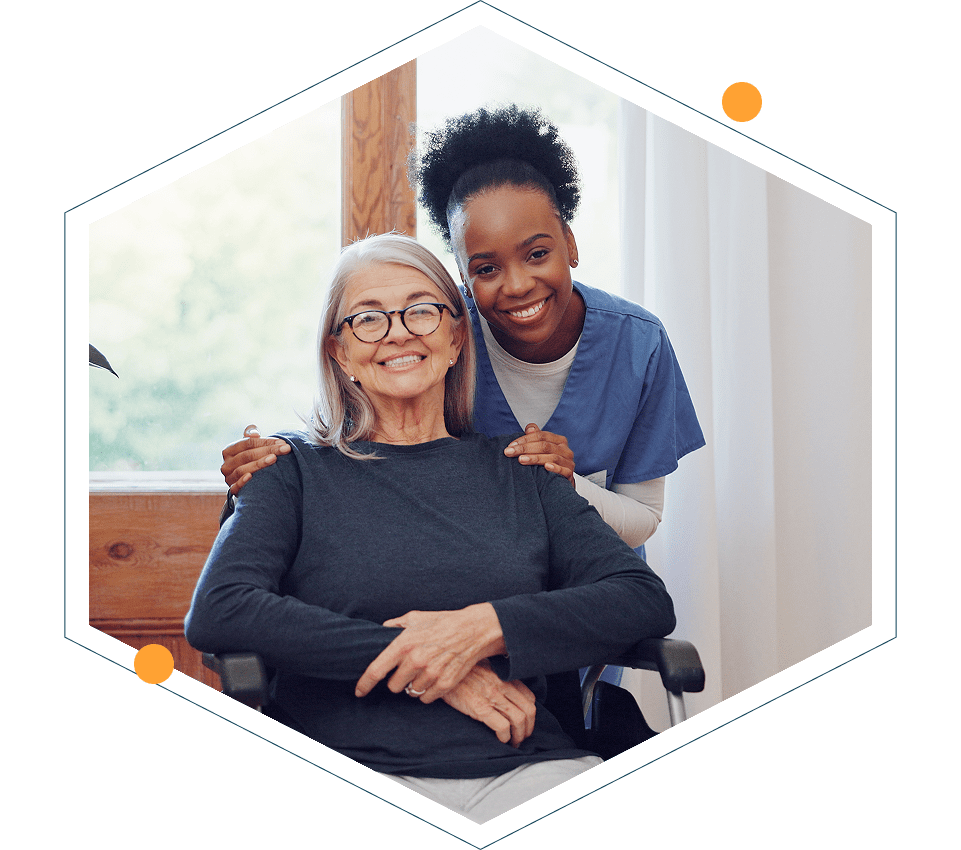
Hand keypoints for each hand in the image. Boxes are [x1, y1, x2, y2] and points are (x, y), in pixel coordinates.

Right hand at [221, 425, 290, 494]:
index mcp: (229, 451)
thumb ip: (250, 437)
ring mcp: (229, 478)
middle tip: (285, 449)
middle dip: (268, 450)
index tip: (282, 442)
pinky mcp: (233, 490)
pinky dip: (242, 481)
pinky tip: (251, 476)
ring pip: (243, 469)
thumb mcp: (249, 448)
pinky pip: (235, 486)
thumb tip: (254, 432)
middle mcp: (226, 464)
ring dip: (259, 463)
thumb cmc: (250, 461)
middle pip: (247, 455)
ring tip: (274, 459)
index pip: (248, 443)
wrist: (247, 484)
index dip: (265, 441)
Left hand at [355, 604, 506, 702]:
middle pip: (394, 686)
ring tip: (423, 672)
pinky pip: (426, 697)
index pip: (376, 670)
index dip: (364, 684)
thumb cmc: (442, 622)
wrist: (473, 629)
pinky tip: (433, 678)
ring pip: (410, 693)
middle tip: (408, 669)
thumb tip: (380, 631)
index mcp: (404, 644)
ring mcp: (431, 673)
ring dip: (413, 685)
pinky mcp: (445, 683)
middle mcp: (416, 660)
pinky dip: (427, 691)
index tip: (359, 691)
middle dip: (397, 680)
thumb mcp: (415, 617)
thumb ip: (394, 625)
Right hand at [441, 661, 535, 747]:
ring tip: (513, 743)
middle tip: (522, 737)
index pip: (529, 697)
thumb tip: (506, 692)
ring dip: (519, 736)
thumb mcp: (482, 668)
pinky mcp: (479, 707)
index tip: (526, 723)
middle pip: (528, 710)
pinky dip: (505, 737)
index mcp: (503, 676)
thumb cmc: (460, 673)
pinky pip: (502, 727)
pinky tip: (501, 740)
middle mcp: (501, 685)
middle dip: (528, 728)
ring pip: (519, 720)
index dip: (530, 713)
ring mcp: (491, 696)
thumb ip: (496, 678)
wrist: (439, 672)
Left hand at [504, 423, 575, 485]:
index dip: (525, 439)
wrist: (561, 484)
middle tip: (509, 452)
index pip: (540, 436)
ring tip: (521, 460)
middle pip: (544, 446)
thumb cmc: (550, 464)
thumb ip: (536, 437)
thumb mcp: (543, 449)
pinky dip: (555, 468)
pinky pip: (563, 470)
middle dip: (525, 448)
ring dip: (535, 458)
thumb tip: (529, 428)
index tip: (510, 446)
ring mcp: (568, 462)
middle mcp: (565, 450)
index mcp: (559, 441)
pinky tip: (546, 467)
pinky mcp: (569, 474)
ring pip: (552, 457)